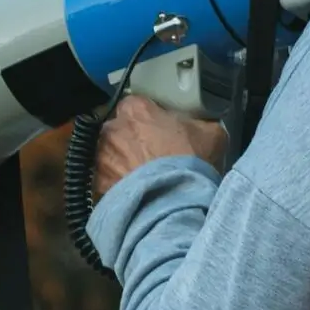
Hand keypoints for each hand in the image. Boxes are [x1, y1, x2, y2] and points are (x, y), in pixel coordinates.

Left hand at [94, 96, 227, 196]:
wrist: (172, 204)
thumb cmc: (189, 164)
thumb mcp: (211, 134)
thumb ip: (201, 123)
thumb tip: (203, 126)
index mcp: (135, 109)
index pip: (137, 104)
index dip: (150, 117)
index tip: (160, 129)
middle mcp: (112, 129)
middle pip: (119, 129)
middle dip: (132, 140)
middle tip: (153, 155)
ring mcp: (101, 158)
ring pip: (110, 155)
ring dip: (123, 163)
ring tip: (145, 179)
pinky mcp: (97, 185)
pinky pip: (107, 182)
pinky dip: (118, 187)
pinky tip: (138, 195)